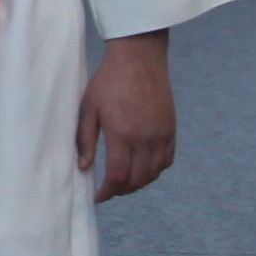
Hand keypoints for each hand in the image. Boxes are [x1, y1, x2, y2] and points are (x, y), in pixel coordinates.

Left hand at [77, 31, 175, 197]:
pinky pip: (167, 160)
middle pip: (137, 180)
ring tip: (123, 181)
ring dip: (139, 183)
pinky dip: (155, 170)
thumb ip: (86, 140)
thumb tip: (84, 167)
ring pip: (154, 173)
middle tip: (108, 190)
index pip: (118, 177)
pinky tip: (143, 168)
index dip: (108, 192)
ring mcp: (162, 135)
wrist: (139, 58)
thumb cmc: (108, 80)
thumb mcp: (89, 108)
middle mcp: (146, 139)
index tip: (98, 196)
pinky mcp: (171, 129)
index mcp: (123, 135)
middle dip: (121, 191)